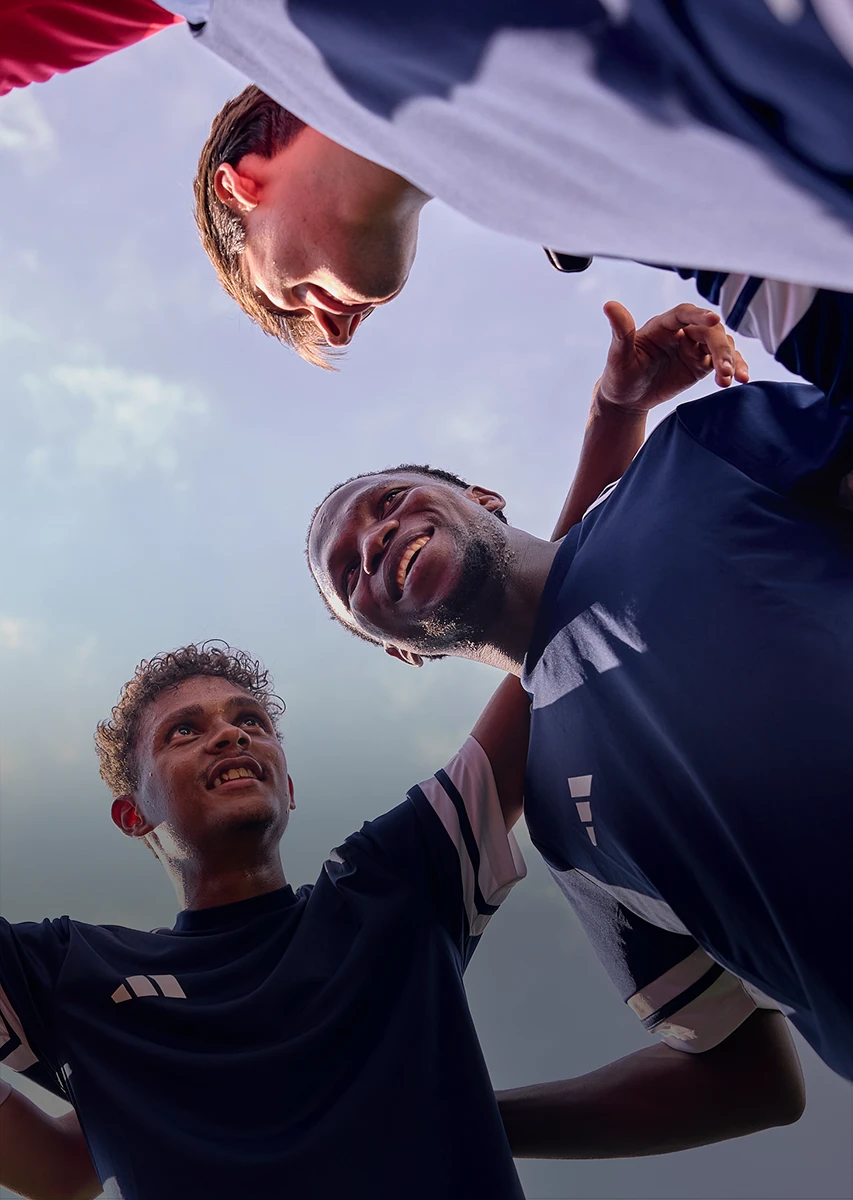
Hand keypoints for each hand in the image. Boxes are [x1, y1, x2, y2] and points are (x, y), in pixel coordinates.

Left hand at [594, 301, 749, 415]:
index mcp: (662, 326)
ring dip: (730, 359)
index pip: (684, 314)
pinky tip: (741, 378)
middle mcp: (681, 332)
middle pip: (709, 331)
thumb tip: (609, 305)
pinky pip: (723, 362)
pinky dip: (734, 367)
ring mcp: (694, 348)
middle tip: (724, 369)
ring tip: (731, 379)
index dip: (699, 315)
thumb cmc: (619, 375)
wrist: (626, 398)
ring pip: (721, 345)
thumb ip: (621, 332)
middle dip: (720, 348)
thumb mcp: (618, 356)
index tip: (713, 320)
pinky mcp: (701, 364)